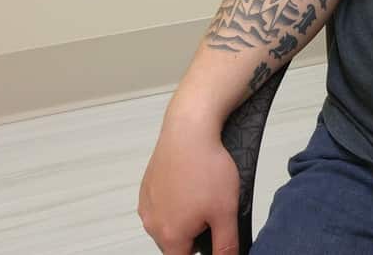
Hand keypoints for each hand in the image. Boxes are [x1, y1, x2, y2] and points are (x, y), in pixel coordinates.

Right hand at [138, 114, 240, 253]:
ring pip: (168, 223)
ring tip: (204, 194)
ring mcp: (147, 204)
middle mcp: (152, 223)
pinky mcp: (147, 187)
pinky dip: (176, 201)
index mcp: (170, 236)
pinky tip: (192, 183)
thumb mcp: (226, 212)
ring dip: (185, 218)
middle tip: (213, 211)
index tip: (211, 238)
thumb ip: (225, 244)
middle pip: (175, 244)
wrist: (188, 130)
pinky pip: (162, 204)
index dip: (202, 252)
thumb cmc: (206, 167)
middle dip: (195, 235)